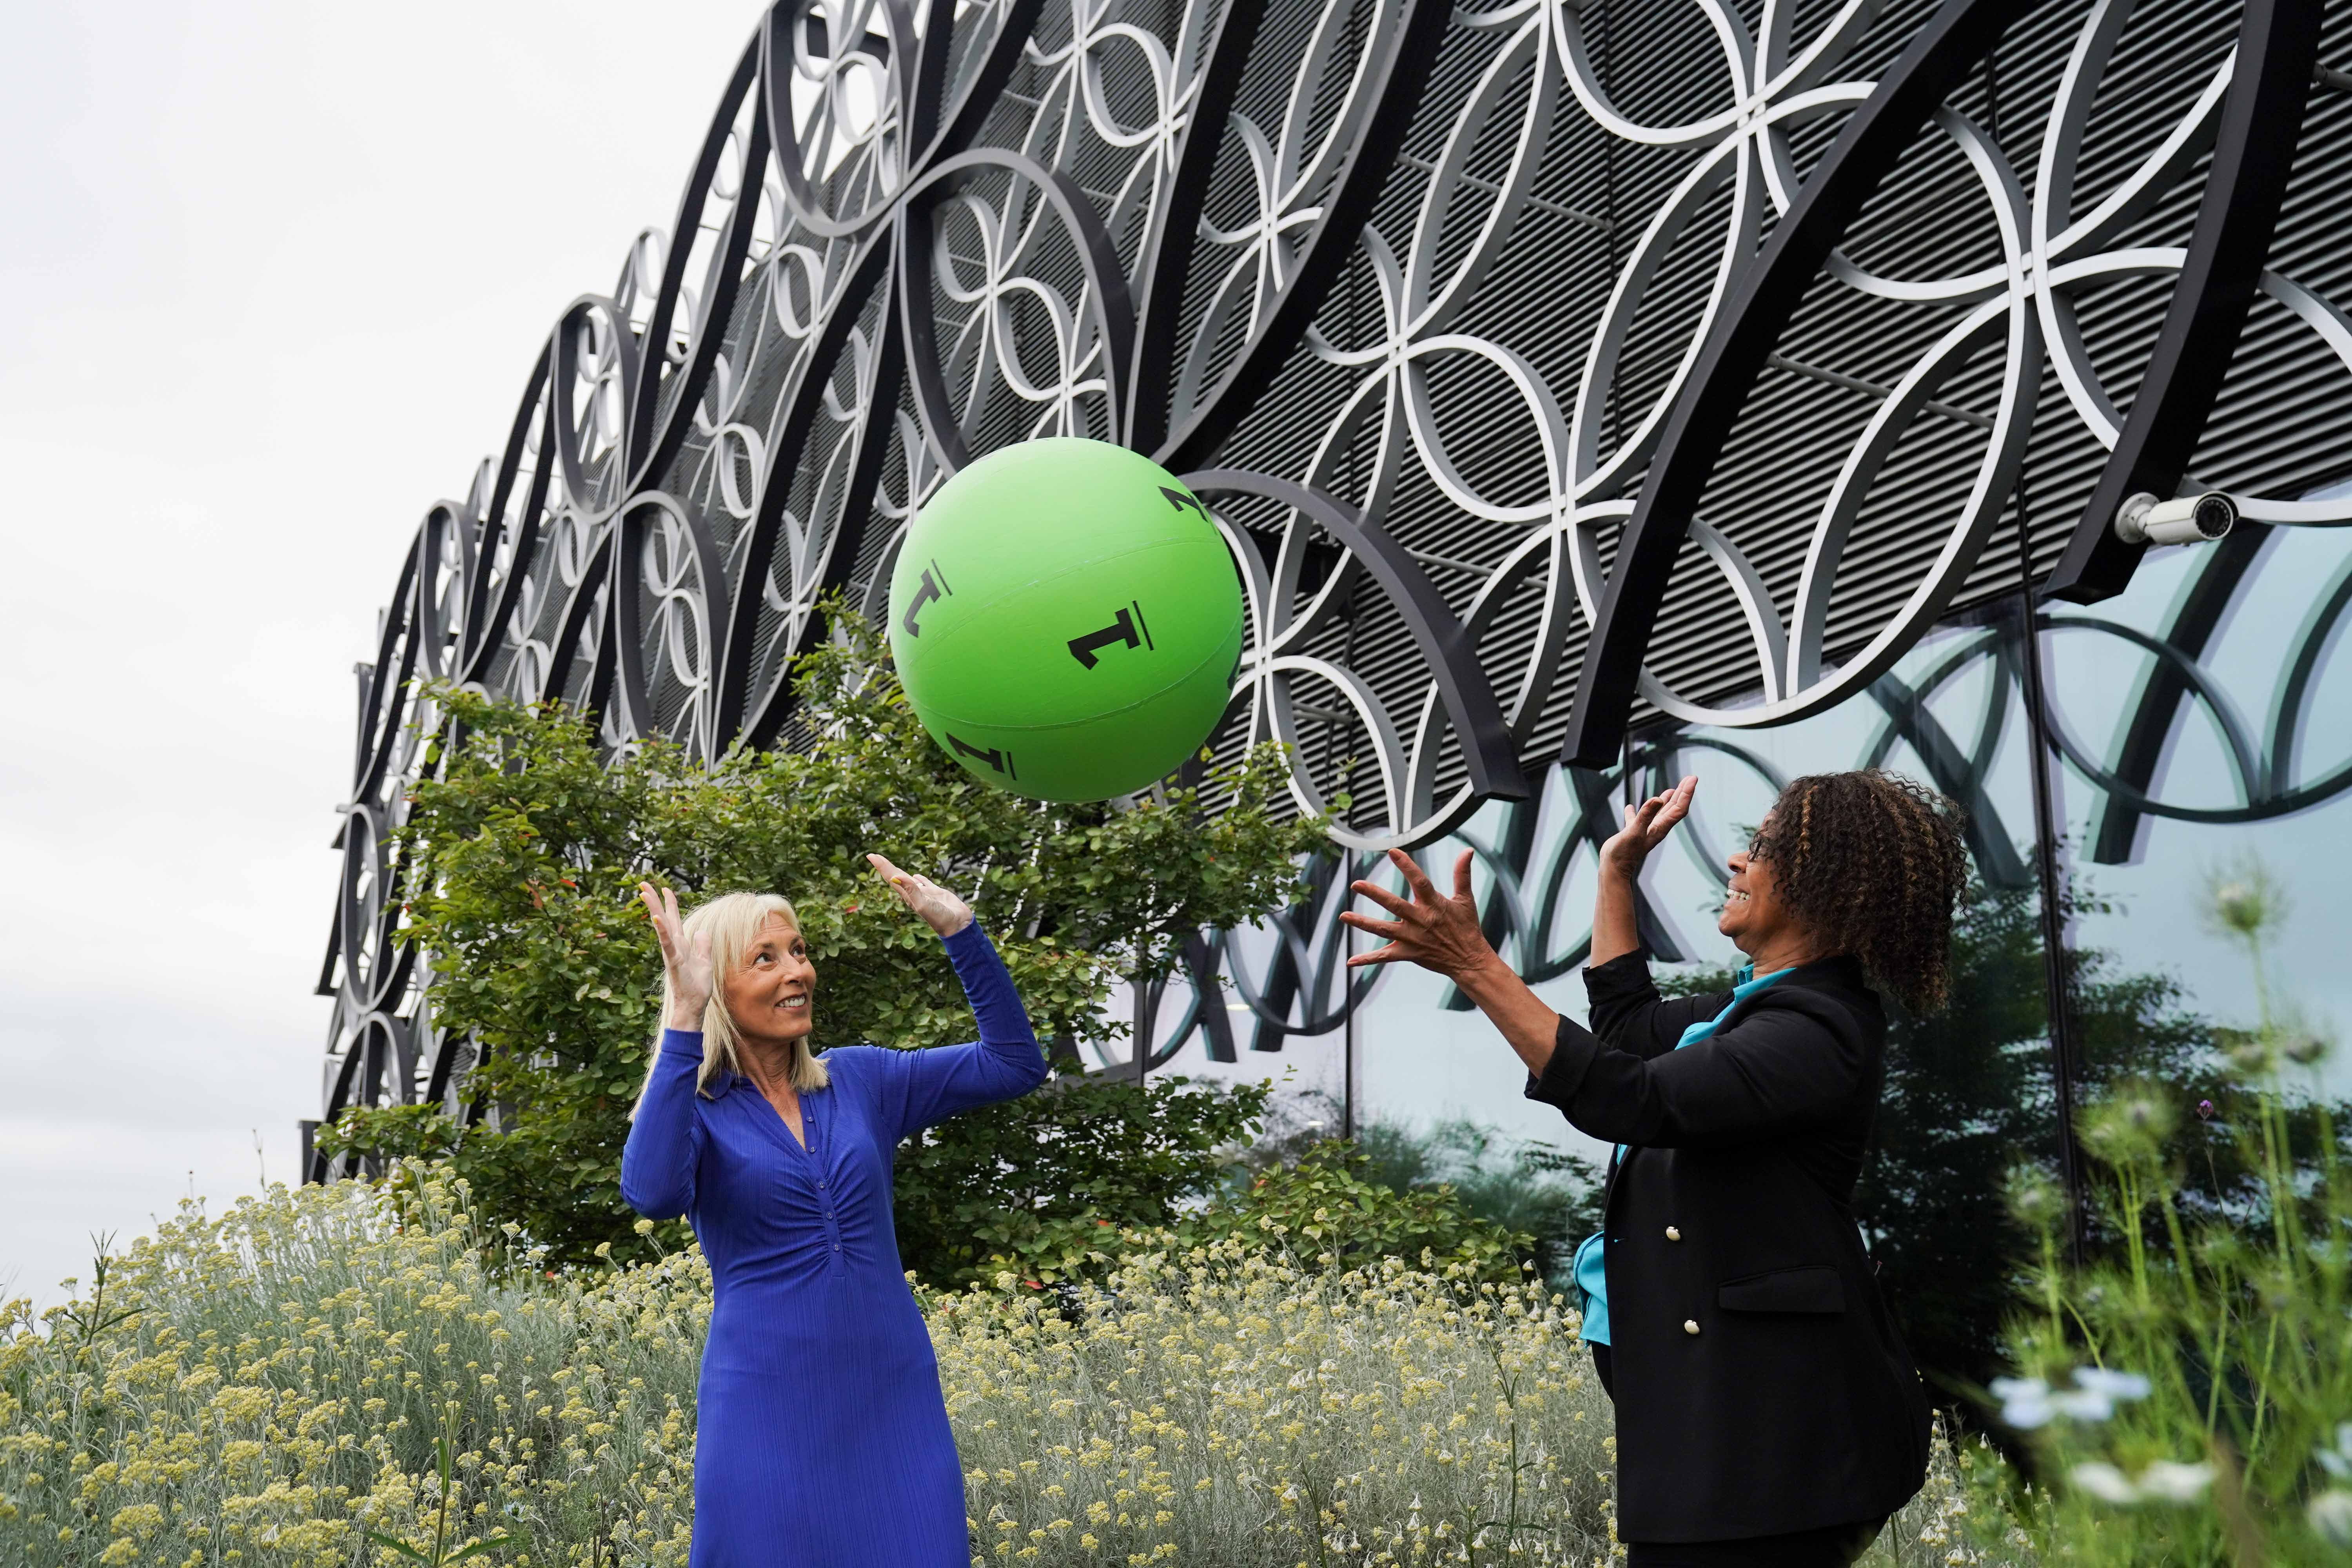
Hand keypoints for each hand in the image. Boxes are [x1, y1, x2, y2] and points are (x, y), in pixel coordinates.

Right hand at [639, 882, 714, 1029]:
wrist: (693, 1005)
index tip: (665, 888)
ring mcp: (672, 953)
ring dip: (654, 909)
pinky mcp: (674, 961)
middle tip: (643, 883)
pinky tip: (657, 918)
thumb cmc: (697, 987)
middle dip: (654, 900)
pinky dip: (662, 931)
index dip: (670, 904)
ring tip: (645, 893)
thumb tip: (702, 931)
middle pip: (664, 918)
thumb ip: (703, 946)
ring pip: (662, 927)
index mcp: (681, 944)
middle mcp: (673, 946)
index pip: (674, 920)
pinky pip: (667, 943)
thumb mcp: (705, 961)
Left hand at [867, 854, 973, 936]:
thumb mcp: (923, 904)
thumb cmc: (940, 918)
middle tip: (874, 856)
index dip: (881, 866)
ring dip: (899, 871)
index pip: (891, 877)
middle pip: (896, 876)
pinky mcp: (936, 893)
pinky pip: (925, 882)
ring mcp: (925, 893)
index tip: (870, 855)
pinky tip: (916, 876)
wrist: (956, 926)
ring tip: (890, 866)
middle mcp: (913, 893)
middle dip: (885, 866)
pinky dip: (919, 878)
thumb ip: (910, 890)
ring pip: (908, 879)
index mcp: (908, 896)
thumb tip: (894, 877)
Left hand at [1340, 849, 1504, 980]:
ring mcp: (1412, 938)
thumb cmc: (1466, 927)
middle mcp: (1421, 920)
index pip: (1419, 881)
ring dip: (1362, 922)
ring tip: (1343, 916)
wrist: (1469, 960)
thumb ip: (1462, 874)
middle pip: (1394, 905)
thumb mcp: (1465, 899)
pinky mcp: (1408, 953)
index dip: (1406, 866)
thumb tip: (1467, 850)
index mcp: (1434, 904)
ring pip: (1383, 929)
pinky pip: (1384, 957)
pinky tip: (1350, 961)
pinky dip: (1367, 959)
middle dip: (1375, 894)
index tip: (1392, 851)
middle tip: (1356, 884)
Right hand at [1599, 775, 1695, 880]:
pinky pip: (1638, 818)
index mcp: (1660, 828)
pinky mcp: (1633, 832)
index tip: (1692, 779)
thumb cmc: (1623, 854)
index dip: (1686, 793)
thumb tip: (1658, 799)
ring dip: (1666, 800)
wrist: (1613, 869)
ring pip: (1659, 812)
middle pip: (1673, 808)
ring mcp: (1645, 830)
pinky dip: (1639, 810)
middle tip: (1689, 779)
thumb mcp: (1634, 831)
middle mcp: (1656, 828)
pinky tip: (1631, 806)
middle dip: (1682, 793)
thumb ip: (1646, 815)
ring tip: (1672, 789)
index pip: (1678, 808)